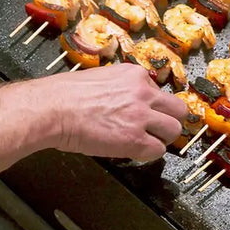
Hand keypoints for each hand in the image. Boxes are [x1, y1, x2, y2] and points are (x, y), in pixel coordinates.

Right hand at [33, 63, 186, 160]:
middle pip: (178, 110)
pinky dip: (147, 154)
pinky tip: (133, 152)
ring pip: (173, 130)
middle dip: (168, 121)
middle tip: (156, 130)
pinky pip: (157, 151)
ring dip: (161, 139)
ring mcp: (141, 116)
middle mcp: (143, 92)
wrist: (52, 108)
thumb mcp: (99, 78)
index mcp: (133, 75)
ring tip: (145, 143)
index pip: (159, 91)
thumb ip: (119, 87)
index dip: (152, 106)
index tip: (143, 114)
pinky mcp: (135, 139)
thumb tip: (123, 100)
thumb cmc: (64, 95)